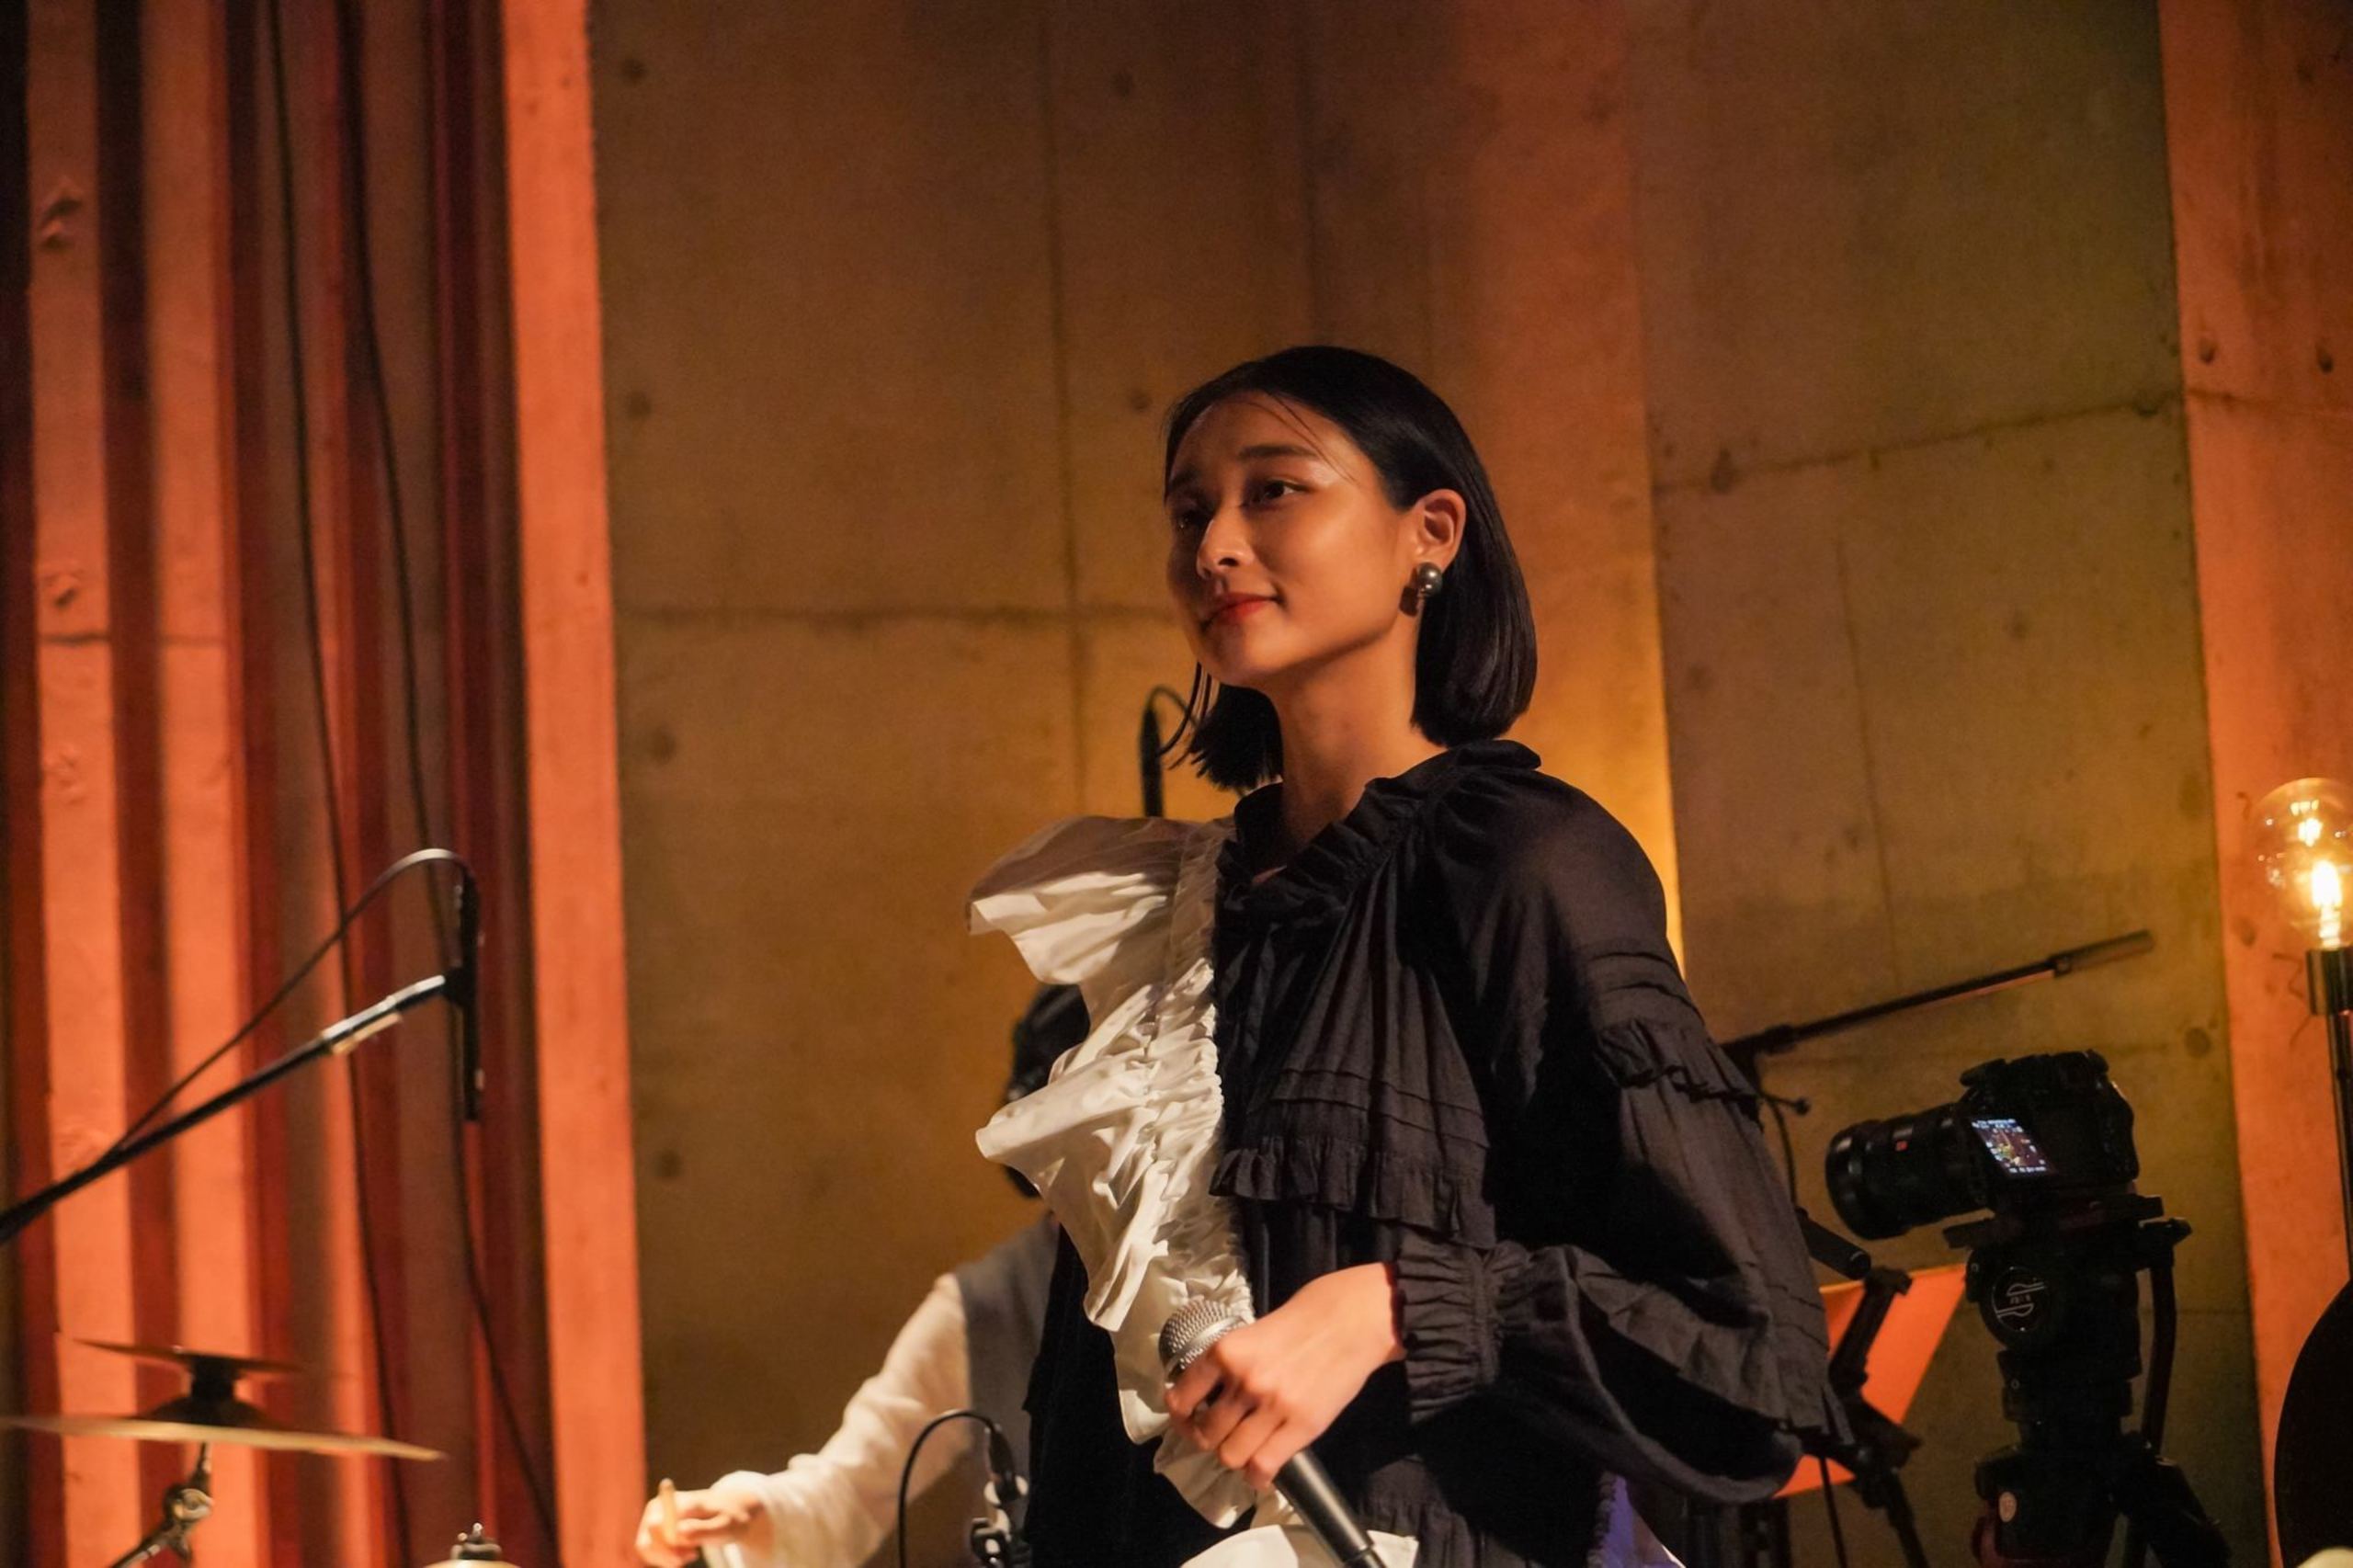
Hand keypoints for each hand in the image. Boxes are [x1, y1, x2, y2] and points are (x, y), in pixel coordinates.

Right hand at [633, 1481, 768, 1565]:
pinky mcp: (654, 1531)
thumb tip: (678, 1532)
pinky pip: (651, 1553)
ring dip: (667, 1558)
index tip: (688, 1557)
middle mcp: (658, 1508)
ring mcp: (653, 1519)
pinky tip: (686, 1555)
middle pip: (646, 1540)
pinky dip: (667, 1559)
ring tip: (692, 1554)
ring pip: (646, 1548)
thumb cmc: (729, 1517)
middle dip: (666, 1555)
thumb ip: (702, 1529)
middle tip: (690, 1557)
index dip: (668, 1546)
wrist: (730, 1512)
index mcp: (675, 1500)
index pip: (657, 1525)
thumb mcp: (724, 1525)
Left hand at [1164, 1263, 1402, 1490]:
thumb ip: (1228, 1364)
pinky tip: (1259, 1469)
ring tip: (1243, 1448)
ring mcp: (1273, 1406)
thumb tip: (1203, 1395)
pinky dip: (1256, 1475)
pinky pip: (1263, 1466)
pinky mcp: (1302, 1425)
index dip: (1181, 1415)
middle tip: (1218, 1435)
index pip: (1183, 1398)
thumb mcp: (1252, 1332)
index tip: (1186, 1418)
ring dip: (1233, 1456)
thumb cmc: (1302, 1321)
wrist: (1350, 1320)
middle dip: (1207, 1439)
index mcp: (1226, 1352)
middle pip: (1205, 1434)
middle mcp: (1244, 1380)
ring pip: (1230, 1455)